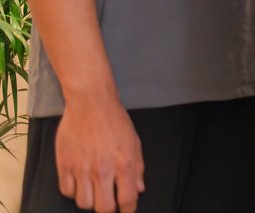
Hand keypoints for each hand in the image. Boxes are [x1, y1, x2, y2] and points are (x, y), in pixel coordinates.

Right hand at [56, 93, 143, 211]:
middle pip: (104, 208)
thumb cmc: (116, 121)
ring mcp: (82, 169)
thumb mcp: (135, 143)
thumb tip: (138, 189)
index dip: (128, 210)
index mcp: (124, 165)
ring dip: (91, 201)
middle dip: (109, 209)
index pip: (127, 200)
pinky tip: (80, 183)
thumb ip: (138, 169)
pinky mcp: (64, 165)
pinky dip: (74, 191)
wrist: (91, 103)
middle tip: (110, 204)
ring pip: (83, 203)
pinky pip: (67, 191)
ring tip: (94, 192)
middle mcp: (103, 171)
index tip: (127, 210)